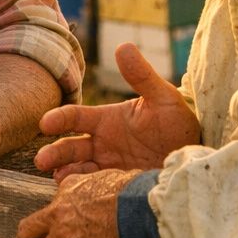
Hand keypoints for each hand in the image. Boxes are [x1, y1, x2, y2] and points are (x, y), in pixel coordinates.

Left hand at [17, 169, 143, 237]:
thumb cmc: (136, 191)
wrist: (145, 207)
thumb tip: (103, 190)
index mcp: (68, 192)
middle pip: (28, 232)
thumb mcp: (107, 177)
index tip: (53, 232)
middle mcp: (60, 214)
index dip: (50, 221)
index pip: (50, 207)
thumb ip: (95, 184)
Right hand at [35, 43, 199, 182]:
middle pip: (69, 147)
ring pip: (77, 169)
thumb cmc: (179, 123)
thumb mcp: (163, 97)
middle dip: (54, 153)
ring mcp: (107, 166)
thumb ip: (141, 75)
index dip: (58, 119)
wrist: (195, 157)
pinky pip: (94, 188)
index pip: (74, 117)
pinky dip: (84, 189)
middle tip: (42, 161)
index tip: (45, 124)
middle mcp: (101, 143)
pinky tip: (80, 192)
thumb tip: (123, 45)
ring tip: (60, 178)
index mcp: (106, 120)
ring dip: (65, 173)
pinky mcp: (116, 186)